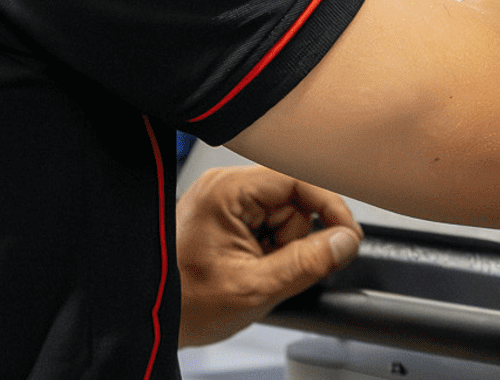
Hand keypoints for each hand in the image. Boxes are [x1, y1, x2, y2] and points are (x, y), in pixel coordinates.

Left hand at [176, 164, 361, 347]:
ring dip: (281, 249)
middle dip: (294, 240)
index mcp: (228, 190)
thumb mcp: (255, 288)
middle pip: (292, 201)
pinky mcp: (226, 216)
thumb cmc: (186, 303)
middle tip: (273, 271)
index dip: (328, 206)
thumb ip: (306, 262)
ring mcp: (225, 200)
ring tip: (255, 274)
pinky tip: (250, 269)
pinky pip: (267, 226)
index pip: (296, 179)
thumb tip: (344, 242)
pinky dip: (268, 252)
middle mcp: (226, 186)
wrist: (151, 319)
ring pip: (283, 217)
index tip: (348, 236)